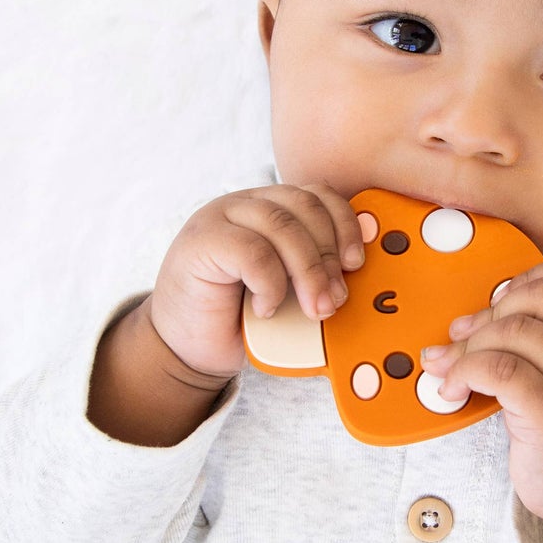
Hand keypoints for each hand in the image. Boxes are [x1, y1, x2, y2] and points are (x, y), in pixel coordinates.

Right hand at [147, 183, 366, 379]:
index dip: (344, 225)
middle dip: (328, 256)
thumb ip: (314, 272)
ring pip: (282, 226)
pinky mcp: (201, 241)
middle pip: (305, 207)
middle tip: (335, 300)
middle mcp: (246, 204)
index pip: (318, 195)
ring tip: (314, 309)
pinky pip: (252, 252)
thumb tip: (355, 273)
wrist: (186, 347)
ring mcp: (220, 217)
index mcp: (271, 208)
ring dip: (308, 272)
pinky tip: (266, 307)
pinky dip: (269, 284)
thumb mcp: (290, 291)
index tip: (356, 263)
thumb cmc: (241, 319)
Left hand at [419, 259, 542, 524]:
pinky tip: (454, 391)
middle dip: (488, 312)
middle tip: (462, 340)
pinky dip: (465, 372)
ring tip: (450, 371)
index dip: (525, 279)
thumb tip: (472, 322)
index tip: (497, 305)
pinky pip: (500, 369)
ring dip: (467, 347)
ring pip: (513, 330)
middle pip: (536, 297)